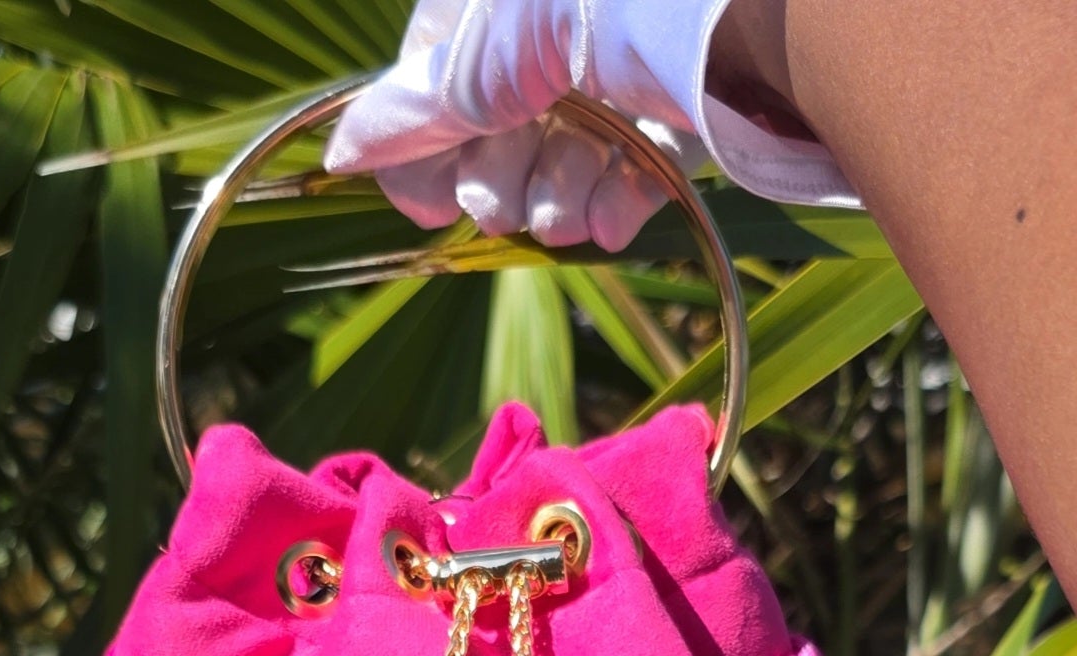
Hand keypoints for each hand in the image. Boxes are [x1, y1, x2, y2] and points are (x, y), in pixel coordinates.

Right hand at [324, 0, 730, 252]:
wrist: (733, 7)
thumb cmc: (595, 3)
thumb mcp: (491, 57)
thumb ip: (419, 109)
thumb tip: (343, 154)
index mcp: (490, 7)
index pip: (427, 91)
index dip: (423, 158)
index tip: (428, 207)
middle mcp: (546, 34)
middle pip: (494, 138)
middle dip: (501, 180)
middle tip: (507, 191)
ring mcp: (611, 69)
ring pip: (562, 163)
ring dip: (558, 197)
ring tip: (569, 206)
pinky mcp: (676, 105)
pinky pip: (629, 171)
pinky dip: (618, 198)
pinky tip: (613, 214)